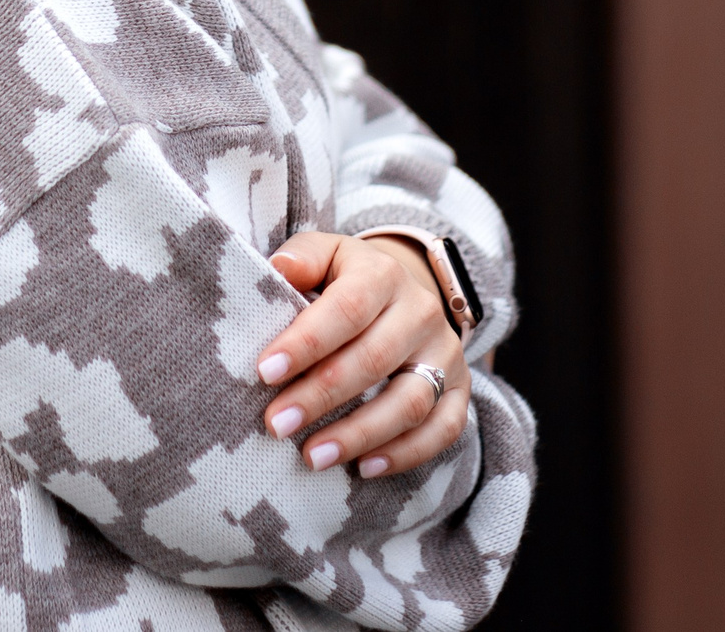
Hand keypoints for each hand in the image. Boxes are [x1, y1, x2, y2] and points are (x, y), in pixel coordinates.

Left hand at [255, 231, 469, 477]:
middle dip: (321, 396)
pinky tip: (364, 468)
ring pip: (410, 401)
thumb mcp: (325, 255)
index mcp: (383, 275)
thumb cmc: (346, 281)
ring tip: (312, 456)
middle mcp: (421, 313)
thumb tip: (280, 268)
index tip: (265, 372)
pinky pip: (443, 429)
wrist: (402, 294)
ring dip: (359, 434)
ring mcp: (445, 353)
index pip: (347, 308)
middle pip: (374, 359)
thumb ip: (302, 257)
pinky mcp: (460, 389)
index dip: (306, 342)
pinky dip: (406, 454)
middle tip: (277, 424)